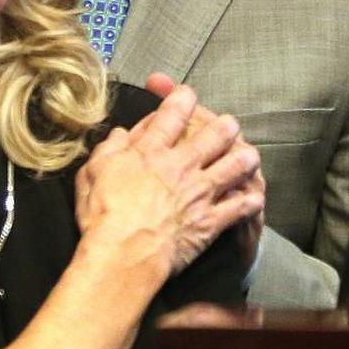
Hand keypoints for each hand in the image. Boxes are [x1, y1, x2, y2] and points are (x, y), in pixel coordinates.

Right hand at [76, 84, 262, 277]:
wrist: (124, 254)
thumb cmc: (103, 215)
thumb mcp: (93, 172)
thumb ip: (109, 149)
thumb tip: (119, 134)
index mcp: (151, 151)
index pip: (172, 114)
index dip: (183, 98)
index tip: (188, 94)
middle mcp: (180, 166)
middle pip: (215, 135)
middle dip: (225, 126)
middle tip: (229, 124)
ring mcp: (199, 192)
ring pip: (235, 166)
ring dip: (245, 158)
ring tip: (249, 155)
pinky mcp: (209, 220)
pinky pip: (240, 207)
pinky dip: (250, 202)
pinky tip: (255, 198)